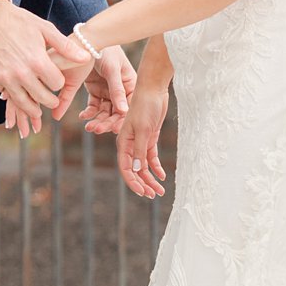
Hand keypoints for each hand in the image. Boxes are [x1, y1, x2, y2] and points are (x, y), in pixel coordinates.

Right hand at [0, 0, 73, 137]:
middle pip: (42, 98)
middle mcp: (21, 73)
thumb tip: (86, 57)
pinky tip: (17, 92)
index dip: (58, 82)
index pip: (56, 84)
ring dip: (32, 108)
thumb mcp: (45, 29)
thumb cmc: (19, 21)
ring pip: (23, 103)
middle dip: (49, 101)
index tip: (56, 80)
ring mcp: (5, 77)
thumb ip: (66, 47)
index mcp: (37, 61)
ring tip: (37, 110)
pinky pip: (5, 94)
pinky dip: (12, 95)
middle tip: (52, 101)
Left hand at [77, 45, 134, 135]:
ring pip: (104, 112)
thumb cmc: (106, 50)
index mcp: (131, 86)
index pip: (128, 106)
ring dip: (97, 119)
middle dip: (107, 122)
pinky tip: (83, 116)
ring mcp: (108, 91)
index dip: (122, 119)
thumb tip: (124, 112)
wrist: (88, 39)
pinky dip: (89, 112)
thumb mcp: (112, 70)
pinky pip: (93, 106)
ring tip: (89, 126)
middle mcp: (121, 91)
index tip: (113, 129)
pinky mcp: (96, 91)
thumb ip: (117, 91)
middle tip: (96, 129)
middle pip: (116, 112)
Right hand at [116, 79, 169, 198]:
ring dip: (151, 178)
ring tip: (160, 191)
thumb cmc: (145, 106)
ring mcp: (140, 142)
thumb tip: (137, 170)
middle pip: (135, 170)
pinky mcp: (150, 138)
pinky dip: (156, 167)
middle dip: (143, 183)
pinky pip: (151, 157)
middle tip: (153, 195)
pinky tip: (162, 176)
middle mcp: (130, 145)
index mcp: (124, 143)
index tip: (142, 193)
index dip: (133, 182)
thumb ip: (140, 150)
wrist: (154, 90)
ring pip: (144, 166)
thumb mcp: (144, 129)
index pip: (126, 168)